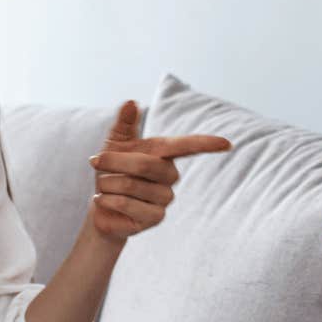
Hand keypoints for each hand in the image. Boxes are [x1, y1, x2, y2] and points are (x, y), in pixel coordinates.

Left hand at [86, 100, 231, 240]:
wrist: (100, 206)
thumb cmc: (111, 171)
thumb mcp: (114, 143)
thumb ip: (124, 123)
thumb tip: (131, 102)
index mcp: (164, 154)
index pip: (188, 147)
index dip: (207, 144)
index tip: (227, 144)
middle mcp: (170, 176)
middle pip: (144, 164)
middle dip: (113, 161)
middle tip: (95, 161)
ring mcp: (165, 198)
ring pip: (131, 185)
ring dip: (107, 183)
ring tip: (104, 186)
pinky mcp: (155, 218)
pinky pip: (127, 204)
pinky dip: (107, 200)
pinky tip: (105, 201)